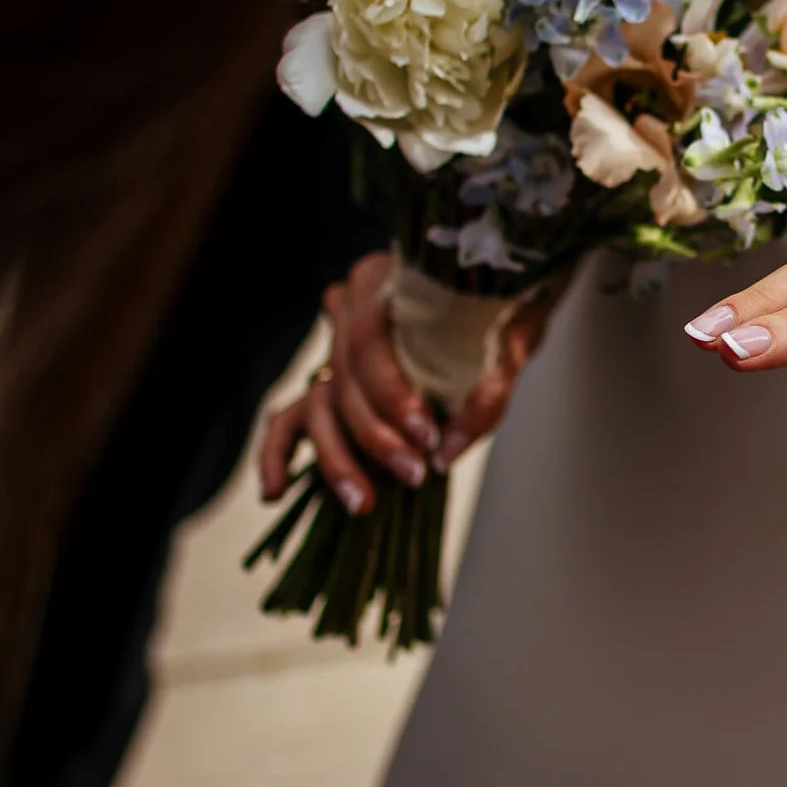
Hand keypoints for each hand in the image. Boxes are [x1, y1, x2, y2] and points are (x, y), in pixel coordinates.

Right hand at [256, 251, 553, 512]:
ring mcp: (333, 350)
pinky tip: (275, 493)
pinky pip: (287, 421)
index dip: (391, 395)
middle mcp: (347, 311)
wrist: (498, 306)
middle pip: (342, 381)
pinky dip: (278, 457)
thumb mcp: (511, 344)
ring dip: (337, 460)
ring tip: (363, 503)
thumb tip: (446, 451)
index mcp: (381, 283)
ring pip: (316, 408)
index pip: (368, 343)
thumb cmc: (502, 318)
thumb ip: (486, 394)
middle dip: (375, 437)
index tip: (427, 436)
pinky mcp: (327, 386)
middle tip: (415, 474)